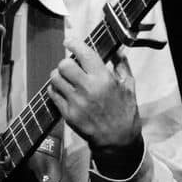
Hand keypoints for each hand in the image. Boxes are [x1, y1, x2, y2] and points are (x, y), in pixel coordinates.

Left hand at [47, 37, 141, 151]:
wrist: (117, 139)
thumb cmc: (125, 111)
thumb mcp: (129, 85)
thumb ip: (121, 64)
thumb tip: (116, 49)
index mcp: (104, 78)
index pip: (83, 53)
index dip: (73, 43)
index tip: (69, 41)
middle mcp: (88, 88)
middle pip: (64, 64)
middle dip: (66, 62)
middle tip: (70, 66)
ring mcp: (76, 102)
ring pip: (55, 78)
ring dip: (59, 75)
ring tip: (66, 78)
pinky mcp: (68, 113)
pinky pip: (52, 94)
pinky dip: (55, 89)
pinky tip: (63, 90)